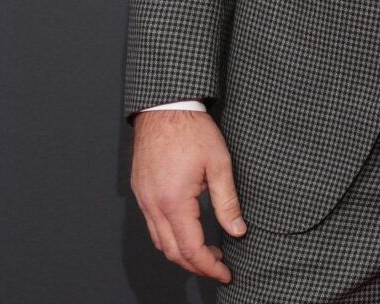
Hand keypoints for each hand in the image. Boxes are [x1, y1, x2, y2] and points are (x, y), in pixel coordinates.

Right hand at [131, 109, 245, 282]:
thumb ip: (227, 201)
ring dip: (182, 253)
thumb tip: (238, 231)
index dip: (209, 266)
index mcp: (174, 201)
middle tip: (219, 267)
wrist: (165, 106)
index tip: (225, 273)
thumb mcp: (219, 163)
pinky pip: (152, 225)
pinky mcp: (141, 191)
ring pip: (159, 241)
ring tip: (207, 252)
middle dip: (196, 265)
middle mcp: (154, 205)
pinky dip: (169, 237)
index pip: (191, 249)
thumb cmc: (192, 130)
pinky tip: (187, 231)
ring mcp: (144, 199)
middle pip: (172, 252)